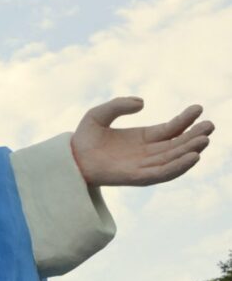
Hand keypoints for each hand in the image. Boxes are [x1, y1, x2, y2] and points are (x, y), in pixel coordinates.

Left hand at [70, 97, 213, 186]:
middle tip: (210, 125)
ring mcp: (144, 165)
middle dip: (195, 136)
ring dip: (190, 150)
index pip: (171, 129)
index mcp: (144, 137)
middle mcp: (148, 152)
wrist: (70, 158)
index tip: (198, 108)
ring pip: (173, 159)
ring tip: (205, 139)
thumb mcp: (99, 114)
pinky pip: (162, 173)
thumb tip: (143, 103)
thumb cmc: (84, 137)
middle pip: (177, 144)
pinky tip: (192, 157)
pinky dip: (178, 166)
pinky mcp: (137, 177)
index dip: (185, 120)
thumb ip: (119, 105)